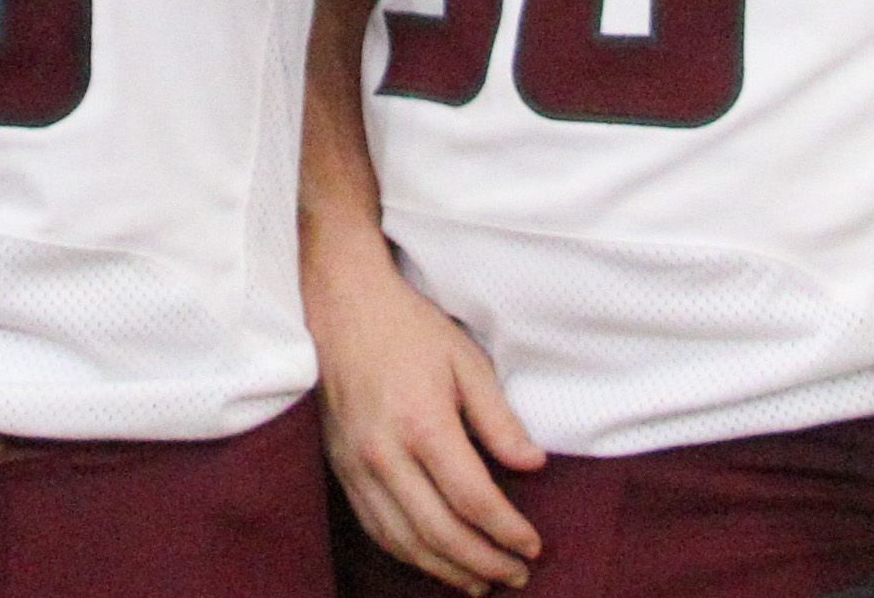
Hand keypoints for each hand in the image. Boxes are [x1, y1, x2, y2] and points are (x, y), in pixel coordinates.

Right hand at [310, 246, 543, 590]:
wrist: (339, 303)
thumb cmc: (407, 328)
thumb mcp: (466, 361)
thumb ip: (500, 419)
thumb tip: (533, 466)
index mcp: (422, 423)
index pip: (473, 500)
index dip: (508, 531)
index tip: (534, 545)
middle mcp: (384, 452)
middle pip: (439, 532)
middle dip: (484, 562)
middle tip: (517, 575)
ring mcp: (356, 464)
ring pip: (403, 541)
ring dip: (446, 569)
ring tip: (482, 582)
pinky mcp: (340, 467)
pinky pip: (374, 527)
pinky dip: (408, 553)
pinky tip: (434, 560)